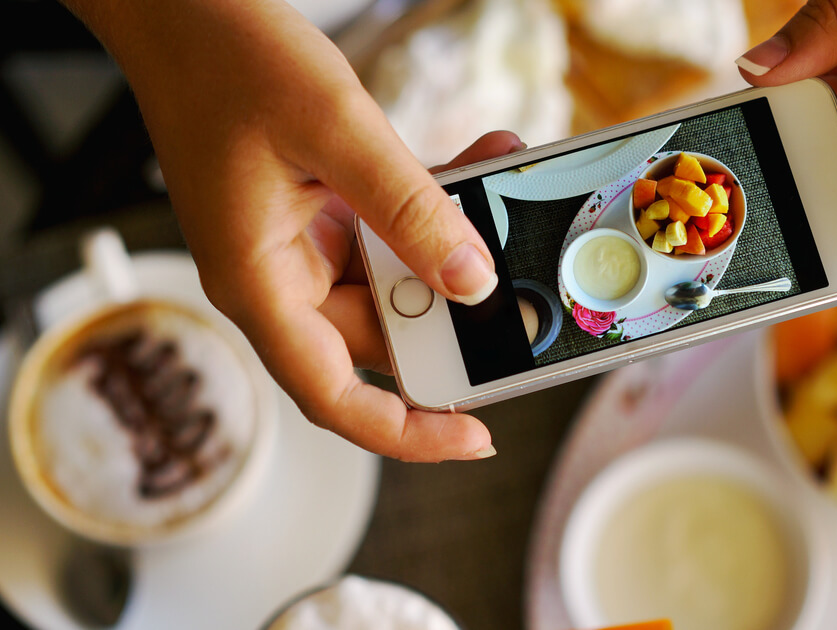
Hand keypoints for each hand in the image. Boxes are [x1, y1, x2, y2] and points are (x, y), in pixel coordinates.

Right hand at [66, 0, 520, 460]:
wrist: (180, 8)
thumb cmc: (225, 58)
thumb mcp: (335, 130)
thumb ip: (409, 208)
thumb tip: (472, 280)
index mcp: (259, 284)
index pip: (333, 396)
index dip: (407, 432)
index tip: (474, 437)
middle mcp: (278, 278)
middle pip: (381, 339)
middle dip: (456, 316)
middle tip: (521, 296)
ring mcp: (299, 247)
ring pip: (396, 281)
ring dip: (454, 245)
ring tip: (504, 192)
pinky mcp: (319, 213)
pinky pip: (391, 233)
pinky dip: (435, 208)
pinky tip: (478, 165)